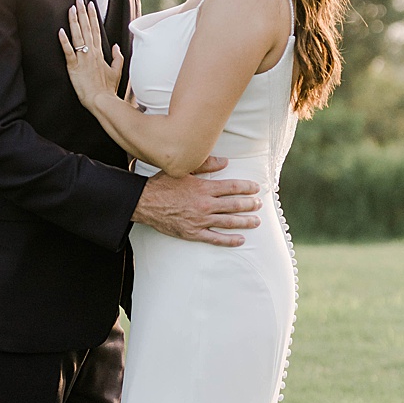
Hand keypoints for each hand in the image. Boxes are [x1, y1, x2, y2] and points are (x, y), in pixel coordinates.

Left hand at [58, 0, 123, 108]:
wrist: (102, 101)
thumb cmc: (108, 89)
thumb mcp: (117, 72)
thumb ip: (117, 57)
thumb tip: (115, 46)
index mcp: (100, 53)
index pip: (95, 30)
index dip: (92, 16)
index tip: (90, 5)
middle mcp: (91, 53)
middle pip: (86, 29)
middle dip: (82, 13)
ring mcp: (82, 59)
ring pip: (77, 36)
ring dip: (74, 21)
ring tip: (71, 8)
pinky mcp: (73, 67)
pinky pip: (68, 51)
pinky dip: (64, 41)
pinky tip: (60, 31)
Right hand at [132, 163, 261, 246]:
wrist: (145, 202)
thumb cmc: (163, 184)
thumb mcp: (184, 170)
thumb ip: (206, 164)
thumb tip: (225, 162)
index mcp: (204, 188)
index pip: (232, 187)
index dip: (246, 188)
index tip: (256, 188)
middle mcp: (205, 204)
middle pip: (234, 205)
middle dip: (249, 205)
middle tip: (259, 205)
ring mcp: (200, 220)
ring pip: (228, 222)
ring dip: (244, 222)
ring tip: (256, 221)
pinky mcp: (193, 232)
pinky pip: (215, 238)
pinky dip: (229, 240)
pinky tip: (240, 240)